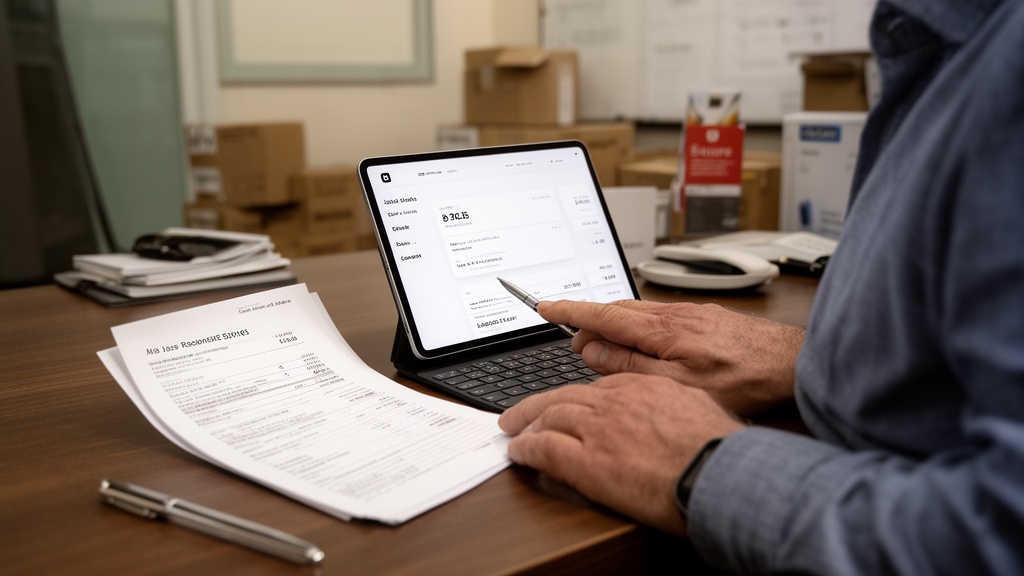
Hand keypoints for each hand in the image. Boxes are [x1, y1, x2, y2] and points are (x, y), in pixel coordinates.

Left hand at [498, 374, 744, 534]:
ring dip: (526, 424)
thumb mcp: (700, 407)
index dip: (574, 396)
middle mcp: (616, 401)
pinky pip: (544, 448)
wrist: (720, 472)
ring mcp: (599, 428)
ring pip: (549, 416)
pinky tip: (518, 454)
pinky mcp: (587, 461)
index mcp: (643, 386)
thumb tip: (672, 414)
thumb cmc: (719, 449)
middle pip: (564, 396)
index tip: (565, 404)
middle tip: (520, 413)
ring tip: (514, 431)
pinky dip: (526, 449)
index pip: (596, 385)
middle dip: (537, 405)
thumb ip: (675, 404)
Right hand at [537, 299, 803, 414]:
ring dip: (614, 320)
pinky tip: (643, 339)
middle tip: (571, 336)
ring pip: (639, 310)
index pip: (604, 314)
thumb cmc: (745, 379)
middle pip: (618, 309)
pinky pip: (658, 314)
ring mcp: (691, 312)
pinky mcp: (706, 317)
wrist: (795, 364)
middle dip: (589, 318)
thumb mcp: (678, 385)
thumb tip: (594, 351)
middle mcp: (674, 314)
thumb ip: (631, 366)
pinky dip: (638, 323)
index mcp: (662, 329)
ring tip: (602, 341)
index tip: (546, 307)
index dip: (571, 310)